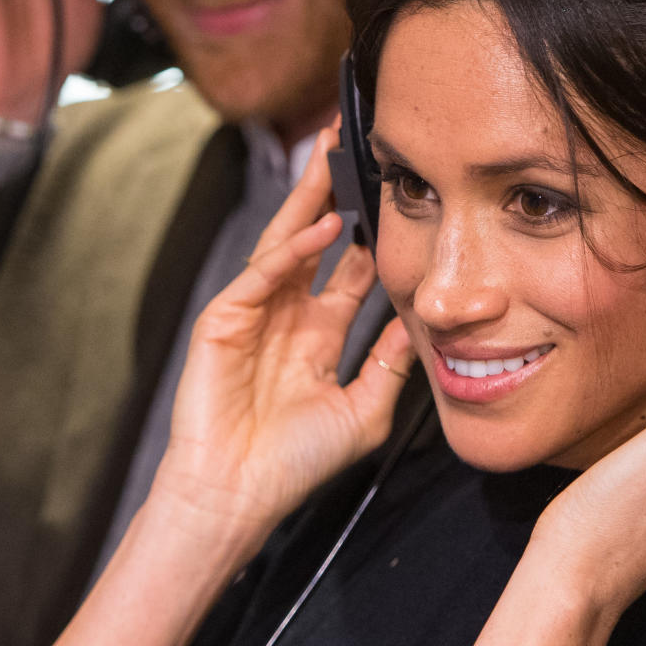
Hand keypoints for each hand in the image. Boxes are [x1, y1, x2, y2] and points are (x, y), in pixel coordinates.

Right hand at [154, 128, 415, 556]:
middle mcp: (288, 316)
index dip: (374, 236)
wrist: (240, 497)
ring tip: (331, 155)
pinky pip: (261, 274)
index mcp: (319, 335)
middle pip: (316, 241)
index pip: (352, 271)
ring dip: (309, 199)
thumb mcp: (364, 409)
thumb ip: (390, 362)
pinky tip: (320, 227)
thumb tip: (421, 319)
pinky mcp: (224, 320)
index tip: (399, 200)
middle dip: (334, 194)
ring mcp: (254, 314)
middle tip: (356, 149)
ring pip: (285, 242)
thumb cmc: (296, 464)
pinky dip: (290, 249)